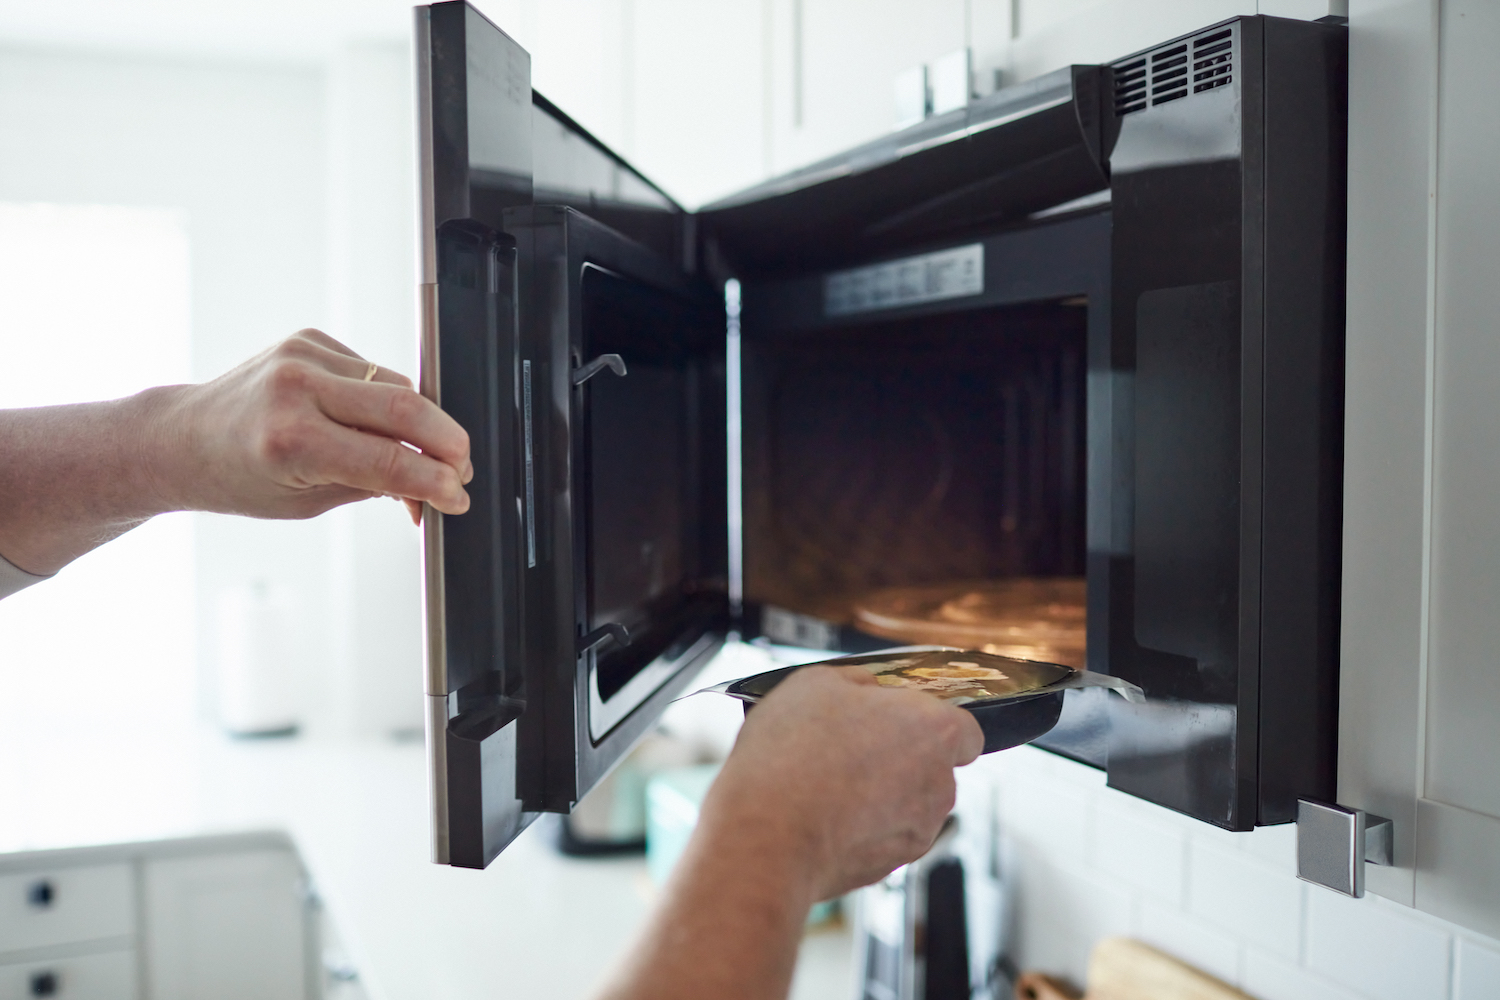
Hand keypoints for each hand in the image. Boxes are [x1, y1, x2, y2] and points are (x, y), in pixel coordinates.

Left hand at [148, 329, 470, 523]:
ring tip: (417, 455)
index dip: (435, 482)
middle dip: (447, 443)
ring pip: (396, 386)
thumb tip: (430, 485)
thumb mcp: (307, 502)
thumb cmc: (236, 478)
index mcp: (291, 441)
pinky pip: (373, 371)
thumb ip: (373, 488)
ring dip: (420, 424)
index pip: (389, 460)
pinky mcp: (309, 339)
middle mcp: (297, 389)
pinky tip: (372, 424)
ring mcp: (302, 357)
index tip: (456, 497)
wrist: (182, 438)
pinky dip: (386, 401)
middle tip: (460, 470)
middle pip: (405, 408)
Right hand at [700, 664, 984, 901]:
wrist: (766, 834)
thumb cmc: (794, 752)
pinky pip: (881, 836)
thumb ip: (860, 683)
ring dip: (879, 793)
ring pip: (907, 804)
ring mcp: (917, 832)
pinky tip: (819, 813)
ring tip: (825, 782)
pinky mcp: (888, 867)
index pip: (966, 730)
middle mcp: (940, 785)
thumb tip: (869, 692)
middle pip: (933, 766)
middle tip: (849, 745)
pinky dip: (860, 826)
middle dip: (899, 756)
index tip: (895, 718)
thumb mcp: (819, 682)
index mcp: (935, 731)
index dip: (930, 721)